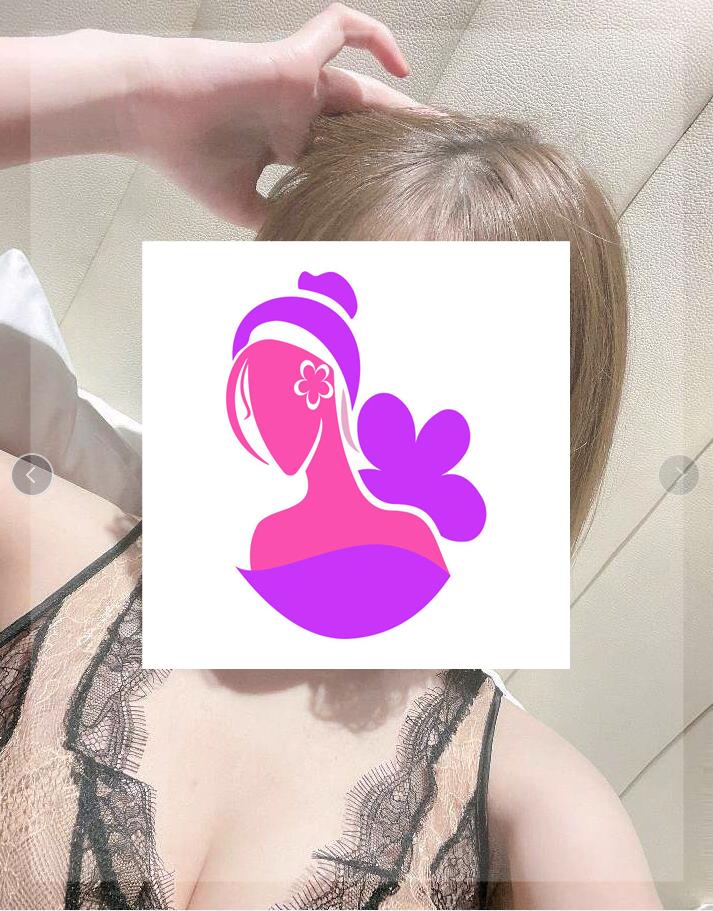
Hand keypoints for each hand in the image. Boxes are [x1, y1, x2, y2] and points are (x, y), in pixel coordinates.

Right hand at [129, 4, 412, 227]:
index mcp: (285, 142)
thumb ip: (275, 216)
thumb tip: (304, 240)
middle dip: (396, 141)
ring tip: (440, 125)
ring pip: (362, 87)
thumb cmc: (183, 155)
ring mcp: (296, 85)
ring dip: (401, 105)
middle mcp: (296, 113)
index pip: (339, 156)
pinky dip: (370, 35)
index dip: (369, 169)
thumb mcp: (238, 203)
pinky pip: (338, 29)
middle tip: (436, 160)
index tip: (399, 194)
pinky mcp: (291, 59)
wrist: (146, 112)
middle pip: (360, 125)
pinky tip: (401, 66)